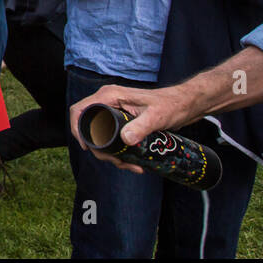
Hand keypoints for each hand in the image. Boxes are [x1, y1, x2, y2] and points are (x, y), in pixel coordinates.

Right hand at [70, 84, 191, 172]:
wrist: (185, 104)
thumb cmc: (172, 105)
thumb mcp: (156, 117)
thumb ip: (141, 127)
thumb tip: (125, 140)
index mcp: (110, 96)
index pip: (80, 110)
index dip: (77, 128)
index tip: (86, 147)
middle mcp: (108, 102)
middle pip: (88, 127)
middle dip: (99, 149)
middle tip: (116, 162)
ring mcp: (113, 111)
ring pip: (100, 135)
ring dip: (109, 153)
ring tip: (129, 165)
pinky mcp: (121, 120)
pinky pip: (110, 136)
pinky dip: (117, 151)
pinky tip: (132, 161)